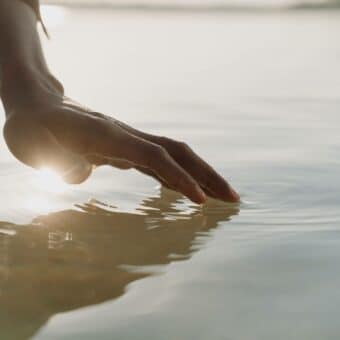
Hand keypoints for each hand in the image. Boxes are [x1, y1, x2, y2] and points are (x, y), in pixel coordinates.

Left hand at [3, 88, 238, 203]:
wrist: (39, 106)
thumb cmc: (34, 126)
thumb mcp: (33, 145)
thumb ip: (60, 162)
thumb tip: (83, 173)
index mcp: (108, 135)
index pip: (154, 156)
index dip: (179, 177)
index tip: (199, 201)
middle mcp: (126, 135)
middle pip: (178, 152)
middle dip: (207, 174)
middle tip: (232, 198)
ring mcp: (130, 140)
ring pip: (175, 155)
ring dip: (201, 175)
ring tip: (221, 196)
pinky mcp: (128, 147)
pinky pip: (161, 162)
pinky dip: (180, 176)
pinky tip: (188, 190)